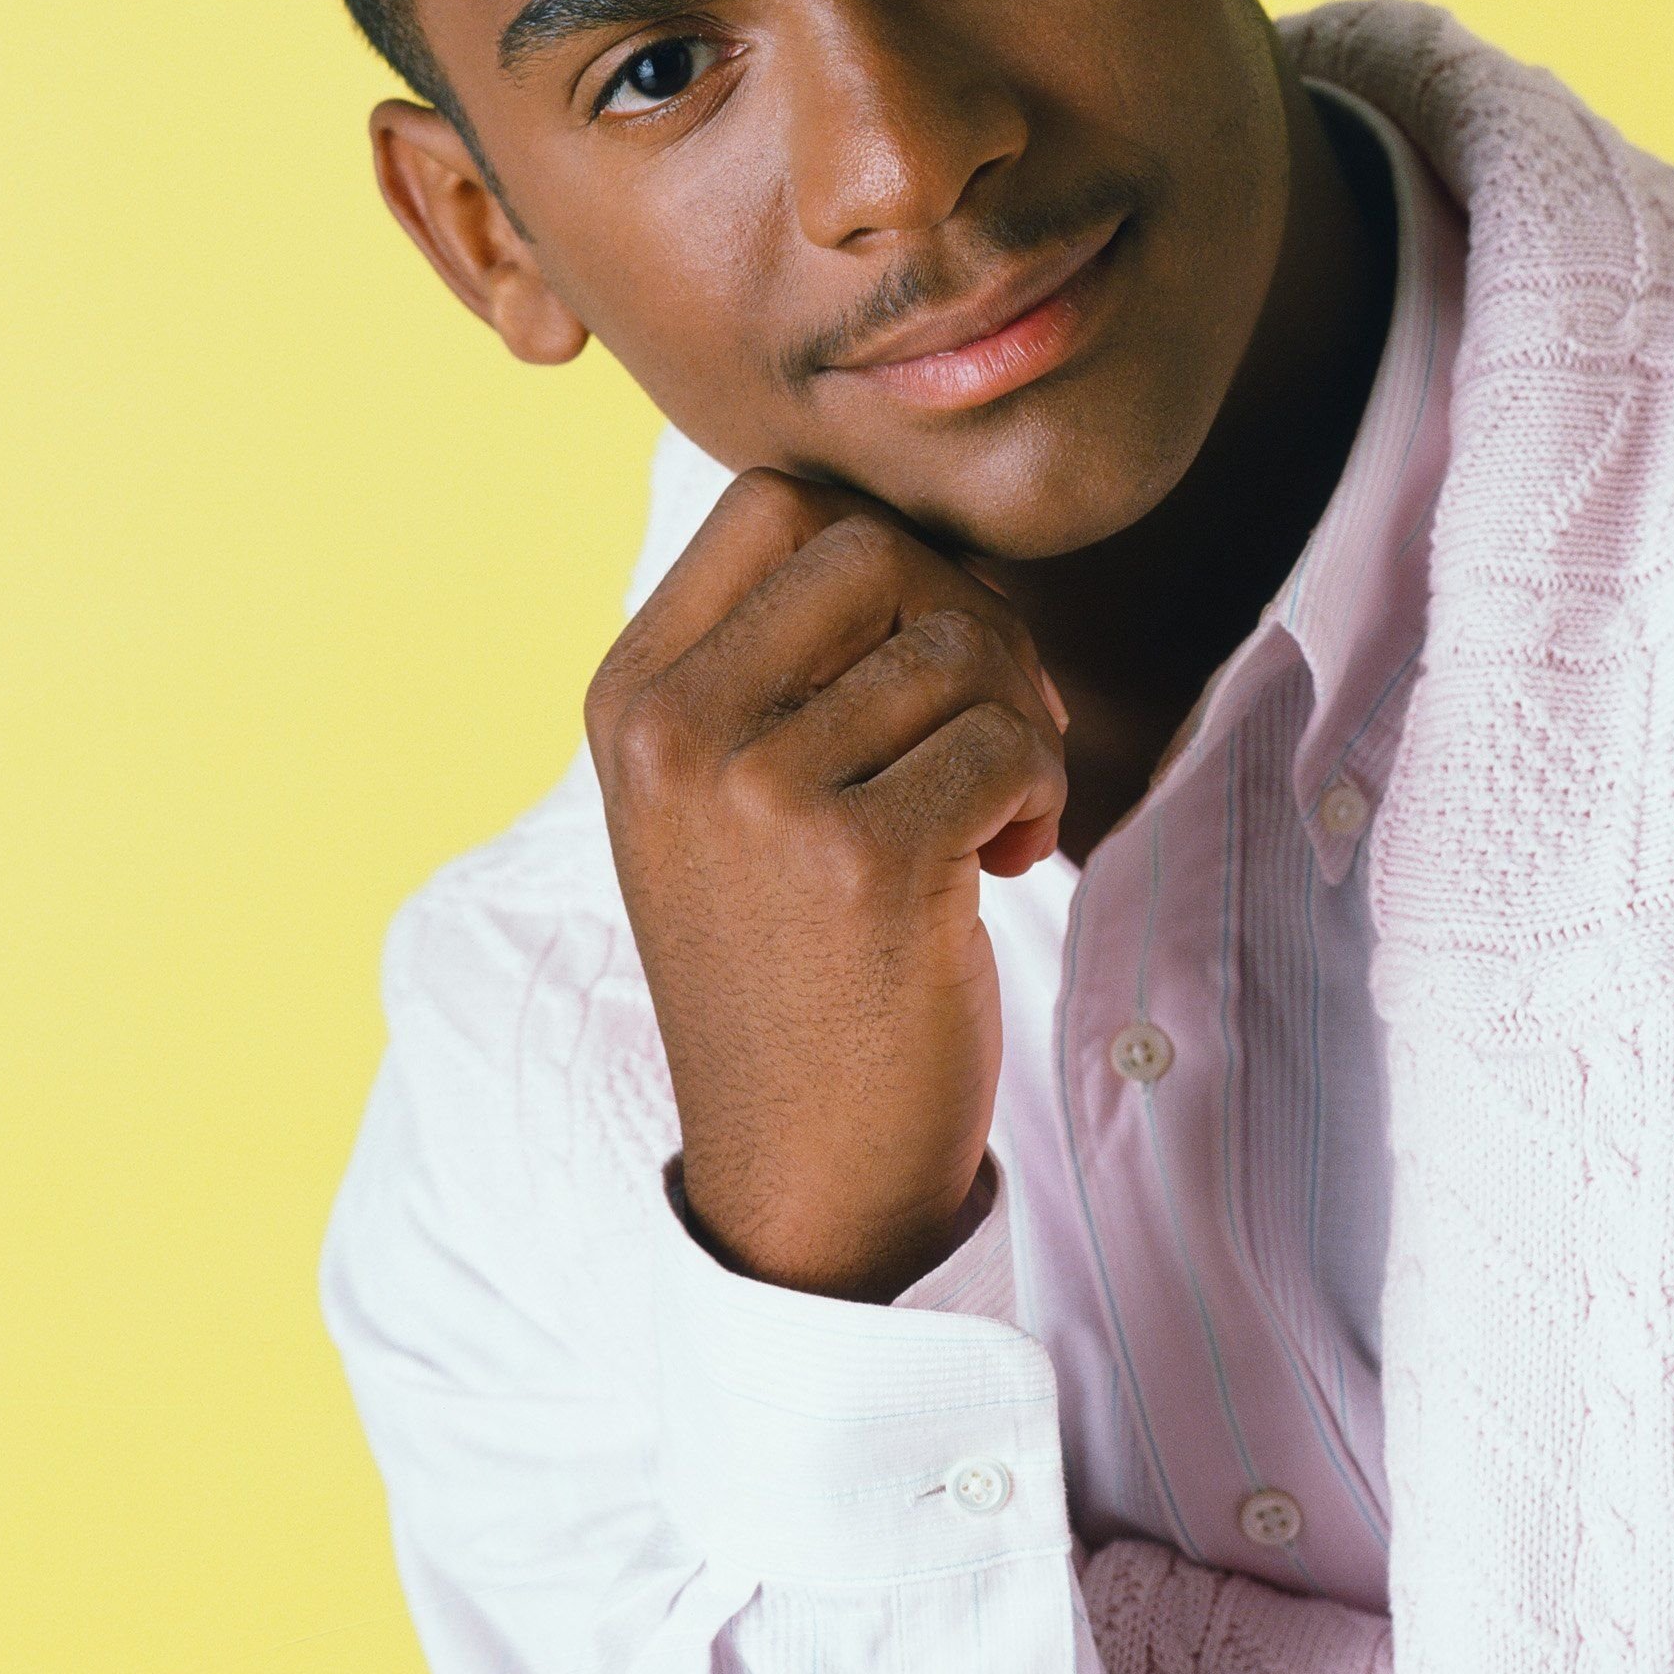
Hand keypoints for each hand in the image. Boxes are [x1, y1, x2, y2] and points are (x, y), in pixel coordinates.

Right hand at [583, 469, 1068, 1300]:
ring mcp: (761, 796)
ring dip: (1020, 724)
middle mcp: (674, 731)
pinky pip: (1010, 740)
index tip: (912, 655)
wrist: (803, 1170)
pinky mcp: (864, 863)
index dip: (886, 554)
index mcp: (632, 695)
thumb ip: (790, 651)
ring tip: (990, 816)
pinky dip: (1041, 793)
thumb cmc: (799, 959)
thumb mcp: (730, 789)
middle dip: (969, 621)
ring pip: (963, 645)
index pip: (778, 503)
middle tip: (985, 731)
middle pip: (876, 548)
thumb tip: (917, 522)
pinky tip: (1001, 866)